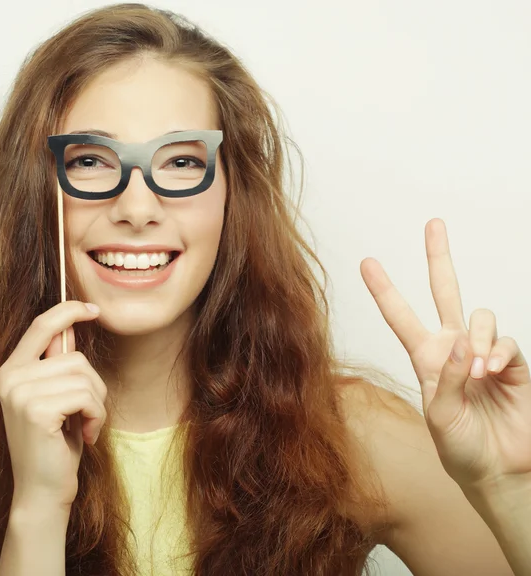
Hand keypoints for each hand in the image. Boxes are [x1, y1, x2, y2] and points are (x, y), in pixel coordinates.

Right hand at [0, 301, 106, 508]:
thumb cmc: (56, 442)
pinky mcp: (36, 409)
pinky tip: (85, 436)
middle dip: (94, 386)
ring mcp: (20, 392)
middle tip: (89, 413)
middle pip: (75, 357)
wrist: (43, 488)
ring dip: (97, 404)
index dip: (69, 310)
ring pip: (85, 376)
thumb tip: (71, 326)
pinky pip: (87, 396)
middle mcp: (11, 377)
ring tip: (85, 425)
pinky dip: (97, 416)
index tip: (94, 309)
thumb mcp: (57, 397)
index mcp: (12, 370)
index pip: (42, 325)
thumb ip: (58, 364)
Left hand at [361, 218, 530, 492]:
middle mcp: (452, 347)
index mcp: (425, 357)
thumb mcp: (440, 416)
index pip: (400, 316)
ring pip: (479, 316)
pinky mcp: (512, 362)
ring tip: (478, 373)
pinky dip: (498, 353)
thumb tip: (462, 342)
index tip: (367, 263)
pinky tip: (493, 372)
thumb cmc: (461, 447)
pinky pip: (505, 341)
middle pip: (445, 292)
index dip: (384, 290)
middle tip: (433, 224)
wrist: (499, 471)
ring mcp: (483, 352)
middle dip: (439, 258)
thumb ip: (447, 378)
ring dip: (478, 339)